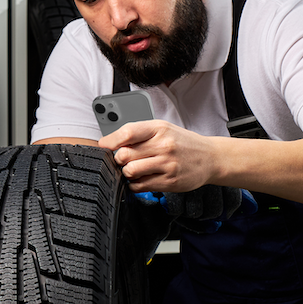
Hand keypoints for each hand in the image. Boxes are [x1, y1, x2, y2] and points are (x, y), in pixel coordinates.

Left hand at [98, 119, 217, 192]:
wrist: (211, 158)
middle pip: (124, 154)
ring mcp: (167, 165)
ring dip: (126, 172)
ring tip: (133, 169)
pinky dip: (135, 184)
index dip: (110, 140)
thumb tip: (108, 142)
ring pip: (130, 171)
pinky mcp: (170, 182)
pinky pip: (140, 186)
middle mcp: (163, 146)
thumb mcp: (162, 129)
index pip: (127, 133)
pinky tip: (141, 178)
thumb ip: (137, 133)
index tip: (104, 145)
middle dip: (118, 159)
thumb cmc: (182, 143)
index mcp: (159, 129)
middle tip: (124, 159)